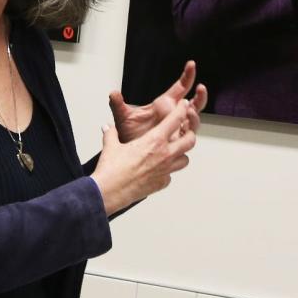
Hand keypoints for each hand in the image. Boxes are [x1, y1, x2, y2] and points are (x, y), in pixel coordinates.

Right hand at [91, 99, 197, 215]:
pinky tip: (159, 170)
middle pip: (190, 141)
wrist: (110, 192)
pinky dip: (168, 172)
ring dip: (182, 154)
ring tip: (175, 152)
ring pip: (185, 160)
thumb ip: (111, 134)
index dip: (182, 110)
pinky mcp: (162, 183)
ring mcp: (165, 170)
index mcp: (154, 140)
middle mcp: (164, 154)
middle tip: (186, 131)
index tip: (184, 106)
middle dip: (190, 134)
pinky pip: (171, 175)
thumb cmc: (112, 169)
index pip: (176, 120)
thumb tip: (107, 128)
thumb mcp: (111, 145)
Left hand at [108, 60, 207, 142]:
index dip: (187, 76)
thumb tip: (113, 94)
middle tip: (201, 88)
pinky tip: (187, 125)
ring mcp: (177, 129)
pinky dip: (190, 129)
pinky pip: (189, 135)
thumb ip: (118, 105)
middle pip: (194, 103)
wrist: (129, 155)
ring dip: (195, 113)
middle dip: (200, 95)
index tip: (191, 65)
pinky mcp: (177, 142)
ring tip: (190, 109)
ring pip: (193, 120)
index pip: (180, 88)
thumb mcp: (123, 118)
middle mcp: (173, 116)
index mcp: (164, 105)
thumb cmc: (129, 135)